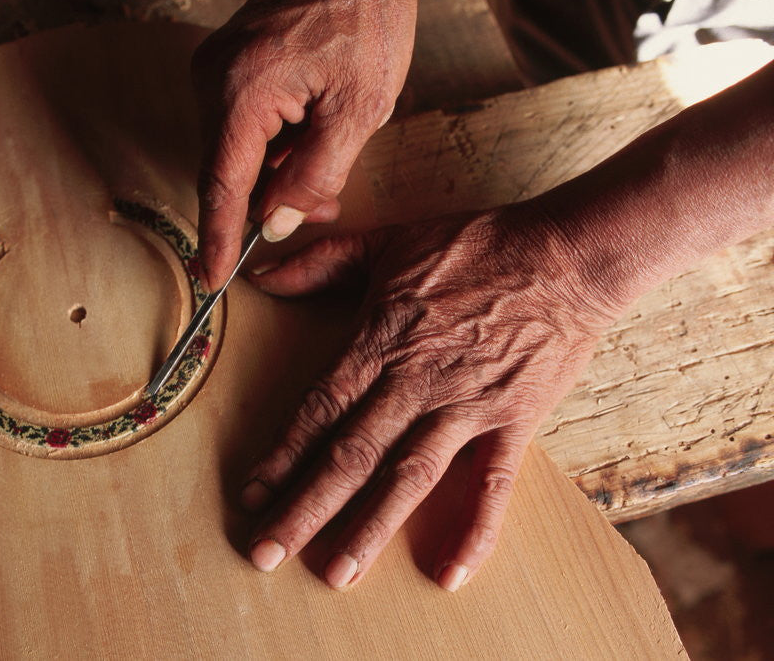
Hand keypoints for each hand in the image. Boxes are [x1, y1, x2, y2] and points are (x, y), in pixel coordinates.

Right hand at [191, 0, 417, 290]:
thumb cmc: (365, 19)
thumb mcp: (358, 110)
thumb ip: (314, 176)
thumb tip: (275, 222)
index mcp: (243, 92)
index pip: (221, 186)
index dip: (217, 238)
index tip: (209, 277)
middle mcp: (214, 79)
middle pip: (227, 170)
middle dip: (267, 200)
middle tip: (320, 207)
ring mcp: (215, 68)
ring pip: (235, 149)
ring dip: (275, 170)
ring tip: (326, 166)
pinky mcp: (227, 63)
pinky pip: (239, 123)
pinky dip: (272, 142)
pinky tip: (310, 136)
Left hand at [240, 206, 623, 590]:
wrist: (565, 254)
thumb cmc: (475, 246)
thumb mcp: (387, 241)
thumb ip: (320, 262)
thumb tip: (261, 274)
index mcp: (379, 341)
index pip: (318, 408)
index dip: (280, 454)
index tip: (251, 494)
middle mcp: (415, 381)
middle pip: (350, 454)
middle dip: (304, 507)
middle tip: (267, 552)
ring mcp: (465, 405)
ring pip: (408, 476)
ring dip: (369, 528)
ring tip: (337, 575)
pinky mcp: (513, 421)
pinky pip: (493, 485)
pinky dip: (474, 530)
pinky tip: (450, 574)